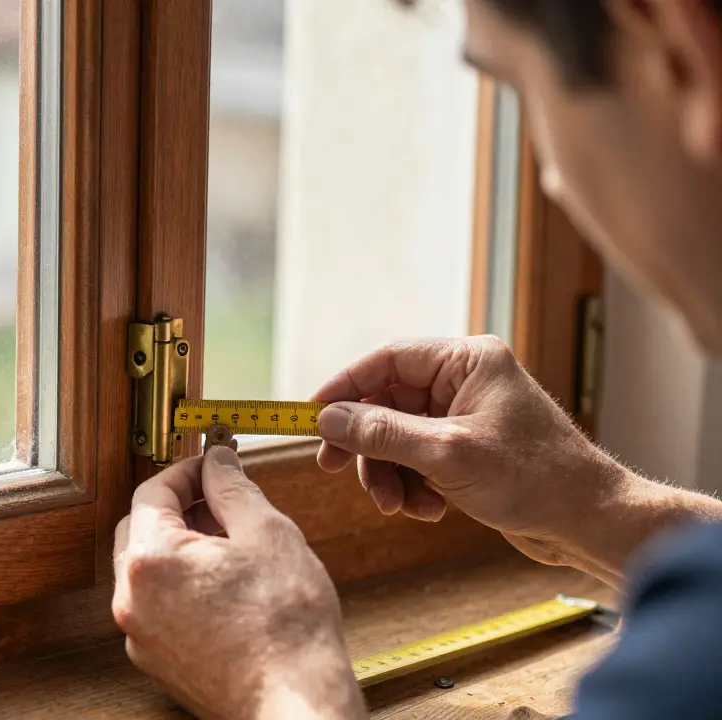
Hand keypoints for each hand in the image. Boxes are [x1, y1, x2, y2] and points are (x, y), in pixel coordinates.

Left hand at [112, 447, 365, 719]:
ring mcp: (141, 635)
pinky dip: (182, 584)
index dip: (184, 472)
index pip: (151, 492)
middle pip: (140, 529)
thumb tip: (218, 463)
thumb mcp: (266, 533)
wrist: (294, 701)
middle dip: (177, 507)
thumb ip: (233, 487)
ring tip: (230, 543)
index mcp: (150, 561)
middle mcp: (132, 600)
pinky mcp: (157, 660)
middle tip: (219, 500)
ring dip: (180, 546)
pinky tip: (225, 584)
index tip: (211, 466)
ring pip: (148, 570)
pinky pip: (159, 605)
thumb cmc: (286, 625)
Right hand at [311, 336, 643, 585]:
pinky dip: (413, 485)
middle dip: (367, 445)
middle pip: (387, 402)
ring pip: (398, 436)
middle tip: (335, 470)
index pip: (386, 360)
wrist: (589, 521)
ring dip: (389, 473)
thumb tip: (328, 419)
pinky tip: (430, 509)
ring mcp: (466, 415)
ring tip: (399, 505)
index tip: (311, 417)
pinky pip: (418, 458)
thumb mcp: (445, 455)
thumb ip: (381, 433)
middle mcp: (465, 380)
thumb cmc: (533, 479)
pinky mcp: (468, 448)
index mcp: (467, 361)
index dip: (344, 387)